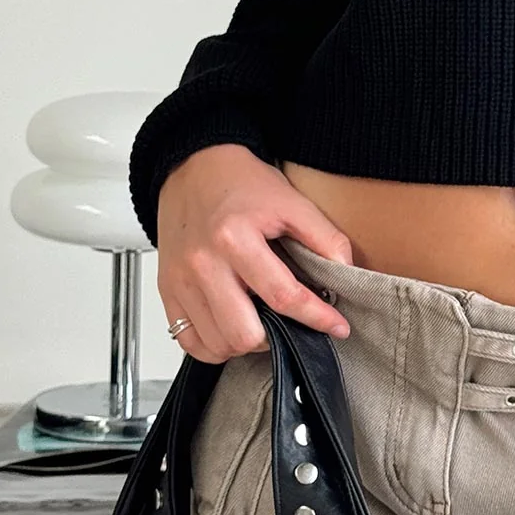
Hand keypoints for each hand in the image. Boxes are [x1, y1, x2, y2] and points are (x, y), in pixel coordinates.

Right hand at [155, 144, 357, 363]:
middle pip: (244, 333)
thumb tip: (347, 273)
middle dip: (276, 337)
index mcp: (235, 237)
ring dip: (246, 343)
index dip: (317, 317)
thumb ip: (324, 237)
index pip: (283, 295)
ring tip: (261, 321)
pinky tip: (232, 328)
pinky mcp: (167, 290)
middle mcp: (202, 263)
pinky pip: (190, 342)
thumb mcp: (291, 201)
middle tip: (288, 322)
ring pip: (218, 344)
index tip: (337, 327)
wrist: (194, 168)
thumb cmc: (242, 184)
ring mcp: (180, 280)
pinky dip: (215, 346)